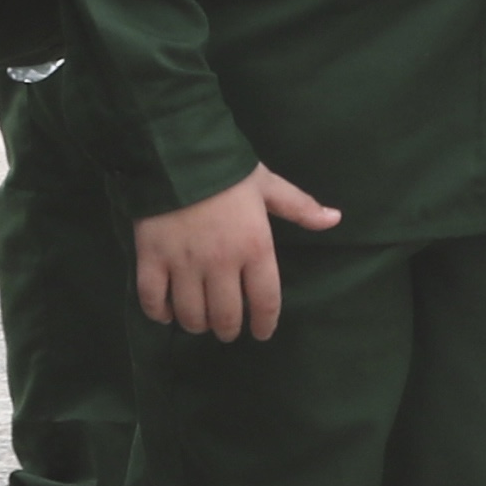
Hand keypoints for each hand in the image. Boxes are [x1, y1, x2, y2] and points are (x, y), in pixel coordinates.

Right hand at [139, 166, 334, 341]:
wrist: (177, 152)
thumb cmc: (227, 170)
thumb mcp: (269, 185)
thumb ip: (300, 207)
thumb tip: (334, 219)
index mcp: (255, 247)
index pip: (266, 301)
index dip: (265, 324)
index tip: (262, 333)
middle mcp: (221, 263)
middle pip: (226, 316)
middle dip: (229, 330)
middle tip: (228, 330)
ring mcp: (183, 264)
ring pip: (191, 315)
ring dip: (197, 325)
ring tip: (200, 322)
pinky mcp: (151, 259)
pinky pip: (152, 300)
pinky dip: (159, 313)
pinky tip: (166, 313)